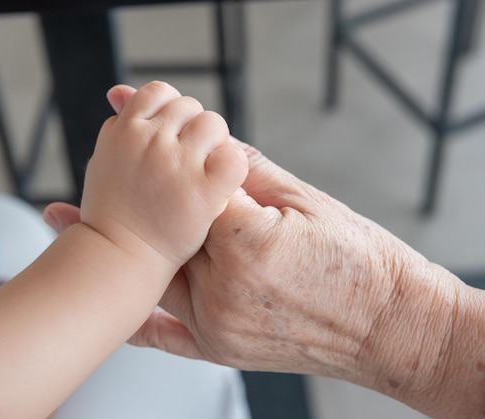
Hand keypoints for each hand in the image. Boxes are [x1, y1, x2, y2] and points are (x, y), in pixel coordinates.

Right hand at [79, 81, 247, 268]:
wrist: (118, 260)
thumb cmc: (112, 215)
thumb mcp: (104, 161)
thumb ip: (118, 127)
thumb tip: (120, 92)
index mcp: (123, 130)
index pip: (157, 93)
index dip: (169, 112)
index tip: (170, 137)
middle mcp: (149, 139)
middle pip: (188, 107)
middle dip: (192, 129)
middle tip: (185, 163)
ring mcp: (176, 163)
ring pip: (212, 124)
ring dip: (213, 144)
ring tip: (201, 174)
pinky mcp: (203, 190)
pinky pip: (231, 157)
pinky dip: (230, 166)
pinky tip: (219, 186)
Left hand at [130, 140, 442, 380]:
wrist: (388, 322)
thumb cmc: (357, 260)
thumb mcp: (303, 198)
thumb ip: (244, 167)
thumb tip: (207, 135)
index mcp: (245, 241)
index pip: (188, 190)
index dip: (177, 167)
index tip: (158, 146)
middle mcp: (224, 289)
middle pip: (166, 233)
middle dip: (152, 204)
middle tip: (122, 179)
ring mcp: (218, 324)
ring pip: (159, 276)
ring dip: (140, 248)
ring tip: (99, 224)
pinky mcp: (220, 348)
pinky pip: (165, 336)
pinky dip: (139, 319)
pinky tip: (114, 305)